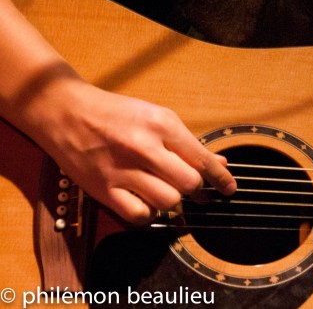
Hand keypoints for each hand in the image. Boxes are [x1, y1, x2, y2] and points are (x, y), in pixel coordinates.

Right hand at [25, 73, 235, 223]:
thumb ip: (187, 142)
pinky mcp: (103, 189)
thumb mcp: (157, 117)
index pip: (202, 159)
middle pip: (189, 184)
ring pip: (168, 201)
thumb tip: (219, 163)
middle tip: (195, 190)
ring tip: (165, 190)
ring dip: (173, 201)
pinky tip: (146, 201)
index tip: (230, 189)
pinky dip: (148, 213)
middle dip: (197, 190)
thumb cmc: (116, 113)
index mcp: (162, 125)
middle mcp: (144, 147)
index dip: (221, 178)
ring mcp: (123, 170)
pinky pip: (139, 215)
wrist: (66, 113)